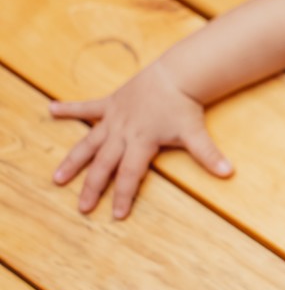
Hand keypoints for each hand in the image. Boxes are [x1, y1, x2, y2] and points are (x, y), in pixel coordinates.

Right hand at [49, 61, 232, 218]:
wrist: (177, 74)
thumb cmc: (185, 105)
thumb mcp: (196, 132)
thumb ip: (209, 155)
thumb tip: (229, 172)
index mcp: (141, 142)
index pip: (131, 175)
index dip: (125, 195)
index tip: (118, 215)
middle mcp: (122, 132)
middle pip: (104, 165)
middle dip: (93, 188)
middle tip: (83, 208)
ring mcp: (114, 118)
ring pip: (88, 142)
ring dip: (73, 160)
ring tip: (57, 178)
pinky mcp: (110, 103)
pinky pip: (86, 106)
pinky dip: (69, 108)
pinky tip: (50, 109)